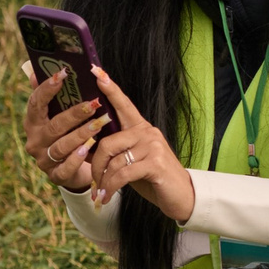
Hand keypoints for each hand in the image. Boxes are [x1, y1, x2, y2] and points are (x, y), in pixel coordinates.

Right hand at [22, 67, 109, 192]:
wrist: (70, 170)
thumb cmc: (64, 135)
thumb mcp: (55, 115)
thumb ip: (48, 95)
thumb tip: (34, 70)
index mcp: (32, 122)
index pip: (35, 103)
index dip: (48, 88)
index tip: (63, 74)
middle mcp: (34, 140)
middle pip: (53, 126)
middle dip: (74, 114)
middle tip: (93, 104)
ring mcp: (43, 159)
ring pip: (62, 146)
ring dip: (81, 134)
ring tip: (99, 124)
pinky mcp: (55, 176)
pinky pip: (66, 167)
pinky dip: (78, 158)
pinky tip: (90, 148)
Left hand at [86, 68, 194, 220]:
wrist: (181, 197)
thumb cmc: (152, 177)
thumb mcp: (131, 160)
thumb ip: (116, 149)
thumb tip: (88, 146)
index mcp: (141, 127)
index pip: (123, 104)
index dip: (110, 88)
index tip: (96, 71)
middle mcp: (147, 132)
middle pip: (107, 141)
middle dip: (95, 165)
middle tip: (93, 181)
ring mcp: (153, 146)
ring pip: (113, 160)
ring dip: (103, 180)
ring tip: (100, 193)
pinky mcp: (155, 163)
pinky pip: (122, 173)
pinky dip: (110, 188)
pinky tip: (105, 197)